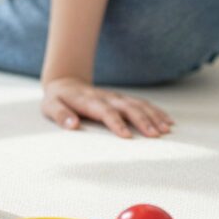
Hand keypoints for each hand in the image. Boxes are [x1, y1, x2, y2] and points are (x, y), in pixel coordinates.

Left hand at [42, 76, 172, 137]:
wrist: (65, 82)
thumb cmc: (57, 100)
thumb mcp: (50, 107)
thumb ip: (60, 115)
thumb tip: (71, 125)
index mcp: (88, 101)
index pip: (104, 112)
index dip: (116, 123)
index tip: (127, 136)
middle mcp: (105, 98)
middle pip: (126, 107)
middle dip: (142, 120)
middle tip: (155, 135)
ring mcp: (116, 97)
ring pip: (138, 104)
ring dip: (153, 116)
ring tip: (166, 129)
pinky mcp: (122, 99)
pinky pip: (142, 103)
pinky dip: (156, 111)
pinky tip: (168, 121)